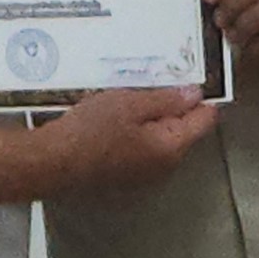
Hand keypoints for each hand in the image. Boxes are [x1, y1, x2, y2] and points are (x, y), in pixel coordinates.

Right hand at [43, 86, 216, 193]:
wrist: (54, 161)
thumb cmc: (92, 130)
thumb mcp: (131, 103)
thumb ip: (168, 100)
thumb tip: (195, 94)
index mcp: (172, 148)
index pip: (205, 120)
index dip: (200, 97)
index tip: (188, 79)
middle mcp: (165, 168)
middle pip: (184, 131)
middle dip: (174, 108)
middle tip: (150, 87)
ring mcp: (146, 177)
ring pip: (163, 140)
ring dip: (153, 121)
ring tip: (129, 101)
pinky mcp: (128, 178)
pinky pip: (144, 151)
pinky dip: (138, 135)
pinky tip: (117, 122)